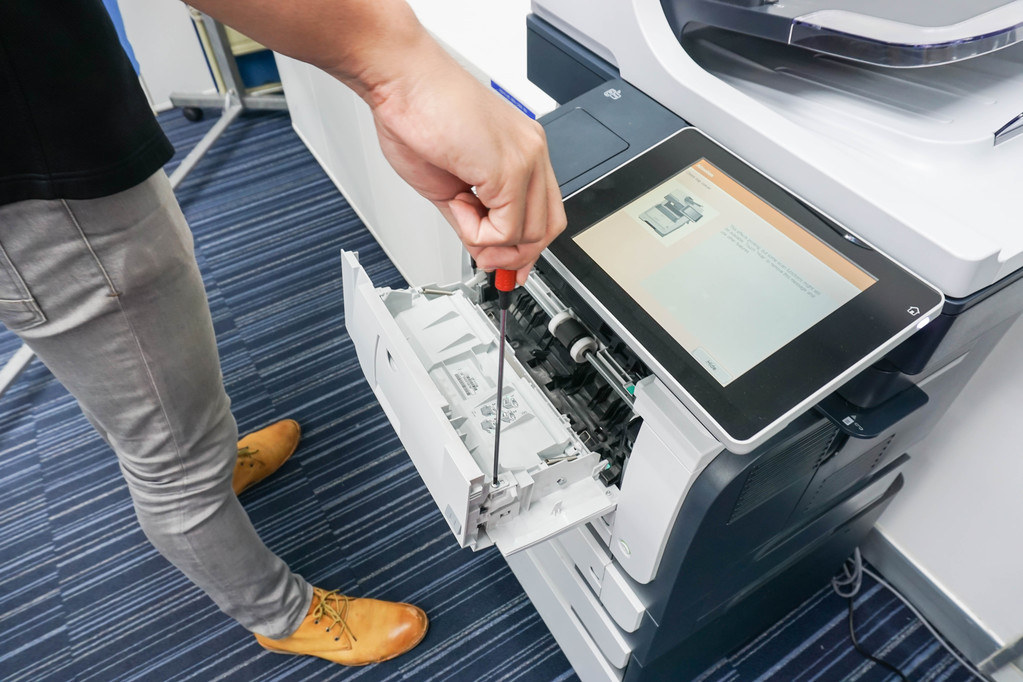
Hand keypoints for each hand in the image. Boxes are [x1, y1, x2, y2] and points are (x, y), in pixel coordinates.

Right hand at [367, 38, 565, 283]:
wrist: (401, 80)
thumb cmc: (419, 114)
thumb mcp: (449, 183)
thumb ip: (473, 219)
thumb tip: (485, 251)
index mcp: (523, 151)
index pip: (545, 212)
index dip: (527, 248)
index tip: (508, 268)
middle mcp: (532, 152)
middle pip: (547, 228)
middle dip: (513, 255)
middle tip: (483, 255)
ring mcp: (525, 159)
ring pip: (528, 234)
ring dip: (488, 240)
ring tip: (460, 209)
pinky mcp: (509, 170)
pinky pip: (506, 230)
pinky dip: (477, 232)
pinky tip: (459, 203)